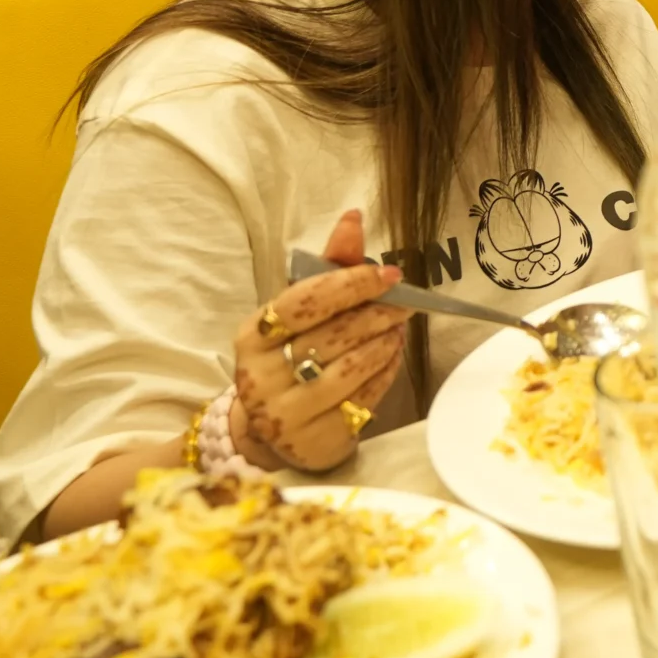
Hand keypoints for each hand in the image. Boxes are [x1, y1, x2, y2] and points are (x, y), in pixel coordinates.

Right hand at [229, 209, 409, 473]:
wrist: (269, 428)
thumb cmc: (289, 355)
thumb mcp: (300, 311)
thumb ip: (329, 265)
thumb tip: (354, 217)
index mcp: (251, 335)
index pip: (305, 301)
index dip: (351, 283)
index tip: (390, 274)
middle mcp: (260, 377)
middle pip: (334, 334)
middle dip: (379, 313)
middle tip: (406, 302)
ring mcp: (285, 413)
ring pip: (352, 368)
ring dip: (387, 342)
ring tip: (398, 328)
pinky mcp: (314, 440)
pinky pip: (365, 399)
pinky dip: (386, 372)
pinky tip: (392, 356)